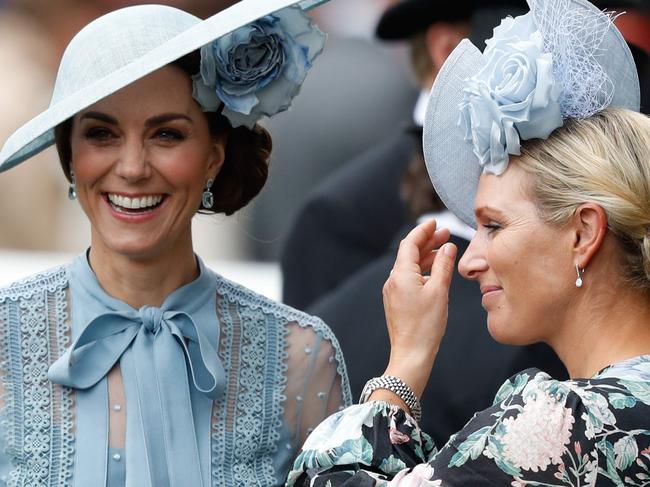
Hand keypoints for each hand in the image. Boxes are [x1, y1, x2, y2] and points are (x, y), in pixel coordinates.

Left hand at [381, 219, 456, 397]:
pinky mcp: (396, 302)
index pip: (410, 243)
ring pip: (409, 267)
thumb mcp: (440, 291)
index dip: (423, 231)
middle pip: (409, 253)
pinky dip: (422, 271)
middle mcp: (393, 280)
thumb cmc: (426, 325)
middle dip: (427, 242)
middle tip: (445, 234)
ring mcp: (393, 292)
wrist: (411, 354)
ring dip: (426, 257)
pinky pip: (409, 279)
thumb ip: (444, 266)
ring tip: (444, 250)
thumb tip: (448, 247)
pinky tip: (435, 273)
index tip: (435, 222)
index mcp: (401, 274)